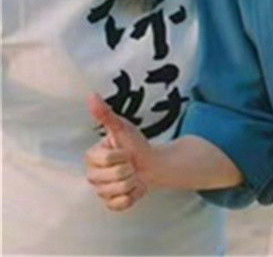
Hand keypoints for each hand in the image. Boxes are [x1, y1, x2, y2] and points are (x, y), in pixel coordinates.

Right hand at [84, 93, 152, 211]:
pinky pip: (119, 205)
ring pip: (116, 191)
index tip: (125, 151)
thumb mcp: (123, 128)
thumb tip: (91, 95)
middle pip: (110, 177)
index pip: (104, 160)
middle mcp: (92, 175)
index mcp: (92, 157)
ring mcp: (101, 190)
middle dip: (128, 169)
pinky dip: (132, 197)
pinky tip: (134, 188)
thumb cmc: (136, 144)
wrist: (152, 163)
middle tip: (131, 164)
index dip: (120, 155)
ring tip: (133, 175)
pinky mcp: (111, 203)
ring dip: (132, 182)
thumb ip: (106, 114)